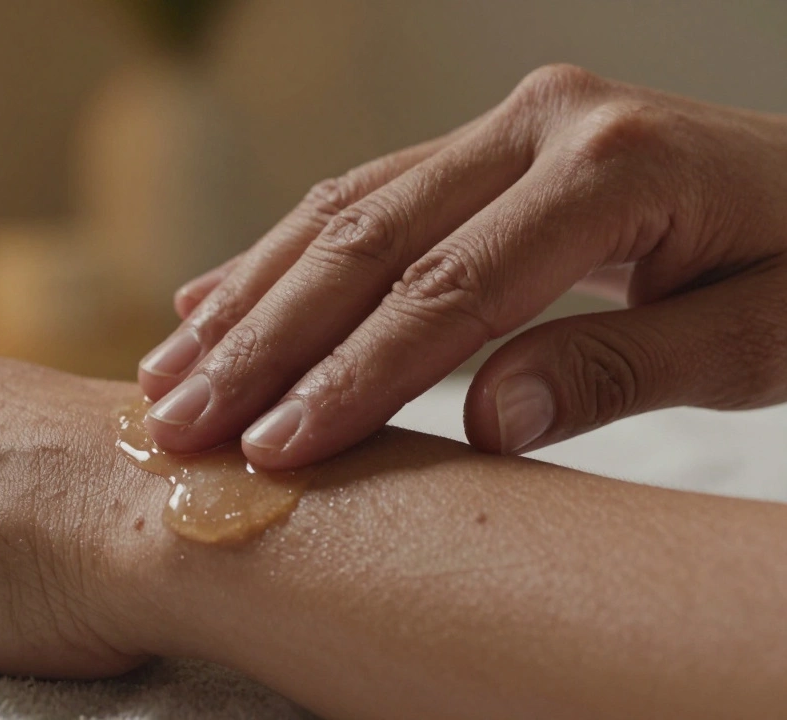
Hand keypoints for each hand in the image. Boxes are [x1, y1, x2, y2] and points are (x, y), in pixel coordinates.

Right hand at [138, 63, 786, 466]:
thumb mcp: (757, 335)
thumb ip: (623, 369)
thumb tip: (489, 421)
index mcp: (611, 164)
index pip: (451, 290)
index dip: (354, 377)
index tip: (278, 450)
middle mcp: (540, 122)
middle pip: (369, 243)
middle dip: (266, 343)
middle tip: (183, 422)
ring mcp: (504, 125)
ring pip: (343, 212)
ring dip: (250, 299)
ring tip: (171, 374)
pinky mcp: (482, 145)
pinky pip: (360, 197)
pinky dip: (280, 257)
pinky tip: (209, 300)